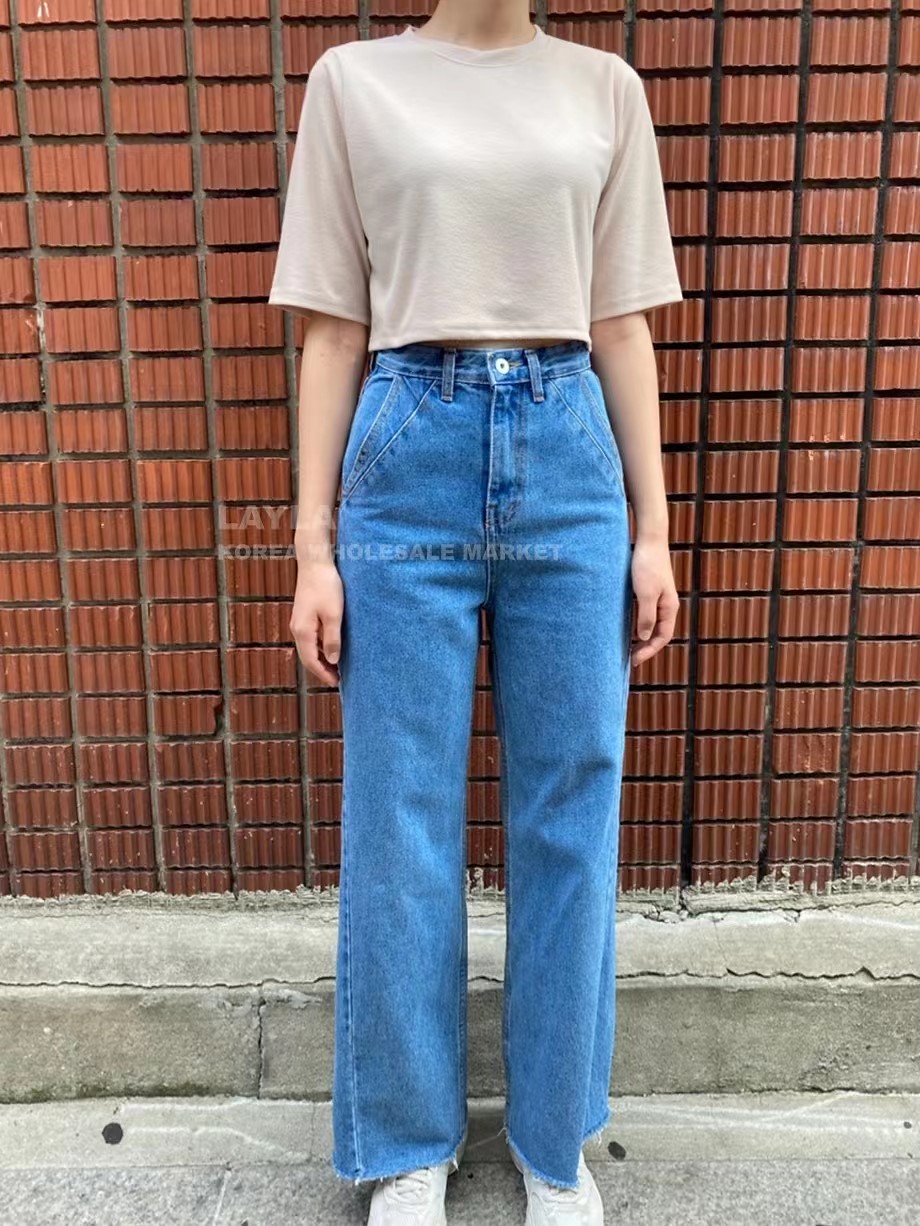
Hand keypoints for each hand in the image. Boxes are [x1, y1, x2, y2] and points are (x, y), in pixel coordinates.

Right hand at [290, 557, 343, 685]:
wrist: (314, 563)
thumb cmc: (326, 586)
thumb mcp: (334, 614)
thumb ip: (333, 639)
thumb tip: (333, 660)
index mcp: (303, 631)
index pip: (311, 661)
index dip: (323, 674)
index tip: (336, 683)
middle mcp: (297, 629)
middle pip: (307, 657)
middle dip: (321, 670)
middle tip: (338, 680)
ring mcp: (299, 622)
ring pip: (308, 648)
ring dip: (321, 659)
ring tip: (336, 667)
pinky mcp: (303, 615)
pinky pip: (310, 638)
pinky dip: (319, 648)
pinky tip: (331, 648)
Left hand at [630, 535, 678, 667]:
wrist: (649, 539)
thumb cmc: (647, 565)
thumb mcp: (646, 593)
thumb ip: (646, 616)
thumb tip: (642, 637)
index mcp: (669, 607)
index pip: (662, 637)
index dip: (649, 651)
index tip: (634, 661)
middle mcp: (666, 605)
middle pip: (657, 633)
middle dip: (644, 648)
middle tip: (629, 659)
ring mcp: (658, 598)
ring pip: (650, 624)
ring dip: (640, 637)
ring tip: (626, 648)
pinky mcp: (648, 591)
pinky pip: (643, 614)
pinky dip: (636, 624)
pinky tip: (625, 628)